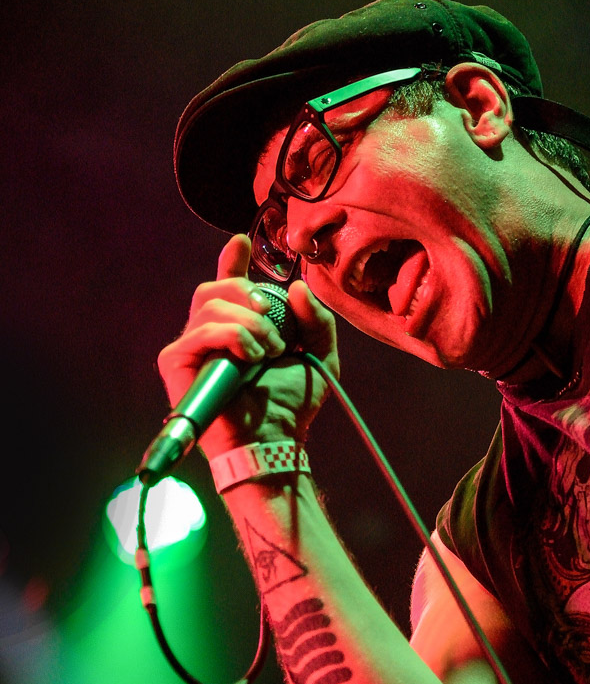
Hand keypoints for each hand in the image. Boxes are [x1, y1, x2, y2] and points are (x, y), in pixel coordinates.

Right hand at [158, 235, 339, 457]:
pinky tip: (252, 357)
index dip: (231, 260)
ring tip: (270, 350)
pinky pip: (200, 330)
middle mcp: (210, 336)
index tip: (239, 242)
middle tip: (273, 316)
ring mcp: (191, 348)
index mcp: (240, 330)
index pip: (228, 284)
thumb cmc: (290, 406)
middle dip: (249, 293)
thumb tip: (296, 287)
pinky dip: (232, 336)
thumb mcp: (319, 356)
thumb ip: (316, 320)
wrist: (272, 440)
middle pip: (216, 287)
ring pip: (210, 303)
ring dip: (249, 322)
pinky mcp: (175, 363)